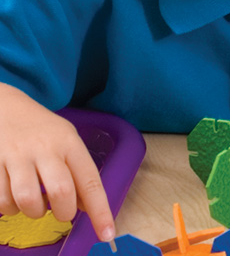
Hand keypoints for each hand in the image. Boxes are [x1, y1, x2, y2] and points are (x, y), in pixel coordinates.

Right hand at [0, 85, 114, 240]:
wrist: (5, 106)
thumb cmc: (41, 129)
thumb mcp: (66, 140)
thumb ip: (76, 171)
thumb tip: (86, 208)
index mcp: (69, 142)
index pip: (90, 180)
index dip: (100, 210)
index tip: (107, 234)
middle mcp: (45, 149)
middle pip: (61, 193)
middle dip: (63, 213)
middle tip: (61, 212)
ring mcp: (18, 157)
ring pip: (28, 201)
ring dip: (33, 212)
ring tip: (35, 203)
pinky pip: (2, 202)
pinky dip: (9, 209)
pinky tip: (13, 197)